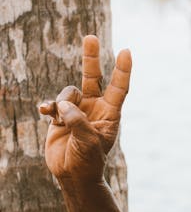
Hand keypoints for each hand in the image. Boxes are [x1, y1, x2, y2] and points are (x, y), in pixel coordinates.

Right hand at [39, 35, 131, 182]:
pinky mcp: (59, 117)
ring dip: (62, 102)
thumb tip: (64, 105)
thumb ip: (78, 121)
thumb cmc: (89, 161)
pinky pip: (52, 104)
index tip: (126, 51)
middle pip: (93, 77)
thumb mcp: (89, 142)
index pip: (119, 87)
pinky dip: (48, 106)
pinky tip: (44, 111)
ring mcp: (76, 110)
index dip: (123, 70)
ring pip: (68, 92)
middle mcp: (94, 107)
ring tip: (61, 120)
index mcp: (109, 113)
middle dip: (91, 58)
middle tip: (90, 37)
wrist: (72, 175)